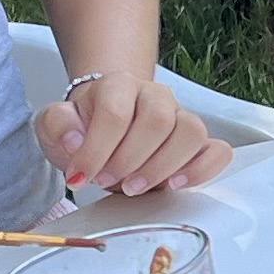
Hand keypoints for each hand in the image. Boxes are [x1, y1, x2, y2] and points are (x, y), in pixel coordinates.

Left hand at [38, 69, 227, 200]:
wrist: (107, 128)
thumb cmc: (84, 128)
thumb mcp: (55, 125)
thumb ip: (56, 125)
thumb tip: (76, 139)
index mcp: (118, 86)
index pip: (115, 113)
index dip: (96, 150)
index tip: (80, 176)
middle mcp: (155, 95)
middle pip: (157, 121)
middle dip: (129, 160)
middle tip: (108, 181)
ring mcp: (181, 117)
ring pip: (191, 132)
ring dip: (162, 167)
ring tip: (135, 187)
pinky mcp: (199, 143)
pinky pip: (218, 150)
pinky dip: (202, 170)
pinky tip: (177, 184)